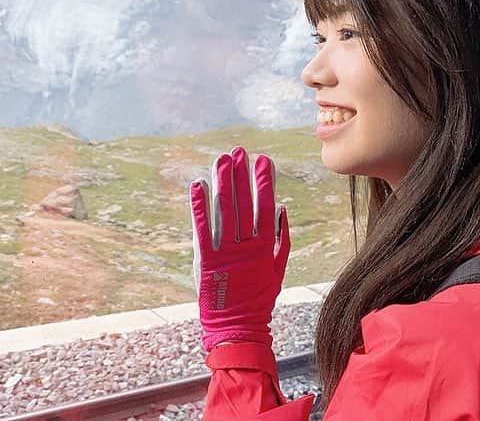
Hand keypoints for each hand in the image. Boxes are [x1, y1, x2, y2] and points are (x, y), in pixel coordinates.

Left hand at [189, 146, 290, 352]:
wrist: (237, 327)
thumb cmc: (258, 298)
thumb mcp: (278, 270)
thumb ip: (282, 239)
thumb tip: (282, 208)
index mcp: (265, 247)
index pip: (265, 207)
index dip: (264, 182)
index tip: (263, 160)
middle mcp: (246, 246)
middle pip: (243, 204)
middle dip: (241, 175)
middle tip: (239, 151)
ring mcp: (226, 252)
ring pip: (224, 211)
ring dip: (222, 183)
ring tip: (221, 160)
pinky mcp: (206, 259)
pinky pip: (202, 228)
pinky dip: (199, 206)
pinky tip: (198, 185)